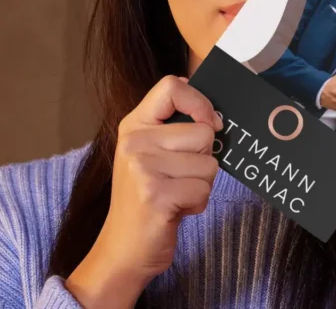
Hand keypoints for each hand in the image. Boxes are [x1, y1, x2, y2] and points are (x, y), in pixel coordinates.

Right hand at [66, 76, 221, 307]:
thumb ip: (174, 129)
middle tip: (178, 177)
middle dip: (203, 158)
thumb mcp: (150, 154)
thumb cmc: (145, 198)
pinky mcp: (157, 195)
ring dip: (201, 184)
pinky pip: (204, 190)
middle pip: (203, 132)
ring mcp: (143, 168)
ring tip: (175, 194)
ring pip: (209, 163)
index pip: (171, 86)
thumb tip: (213, 114)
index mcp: (133, 125)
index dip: (199, 102)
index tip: (208, 123)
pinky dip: (197, 204)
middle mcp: (135, 142)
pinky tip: (175, 210)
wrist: (123, 248)